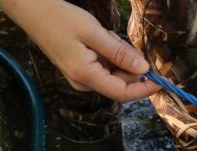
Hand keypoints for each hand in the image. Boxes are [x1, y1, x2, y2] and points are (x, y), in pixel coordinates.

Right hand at [0, 0, 159, 101]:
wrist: (32, 10)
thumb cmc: (60, 18)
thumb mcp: (94, 33)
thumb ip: (120, 53)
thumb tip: (144, 69)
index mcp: (86, 76)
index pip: (123, 93)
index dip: (145, 89)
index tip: (163, 80)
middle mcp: (84, 83)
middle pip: (121, 82)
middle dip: (128, 62)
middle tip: (114, 38)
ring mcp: (82, 78)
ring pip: (115, 72)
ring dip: (118, 54)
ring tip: (102, 35)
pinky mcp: (82, 70)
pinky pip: (106, 66)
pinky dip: (109, 52)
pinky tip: (98, 38)